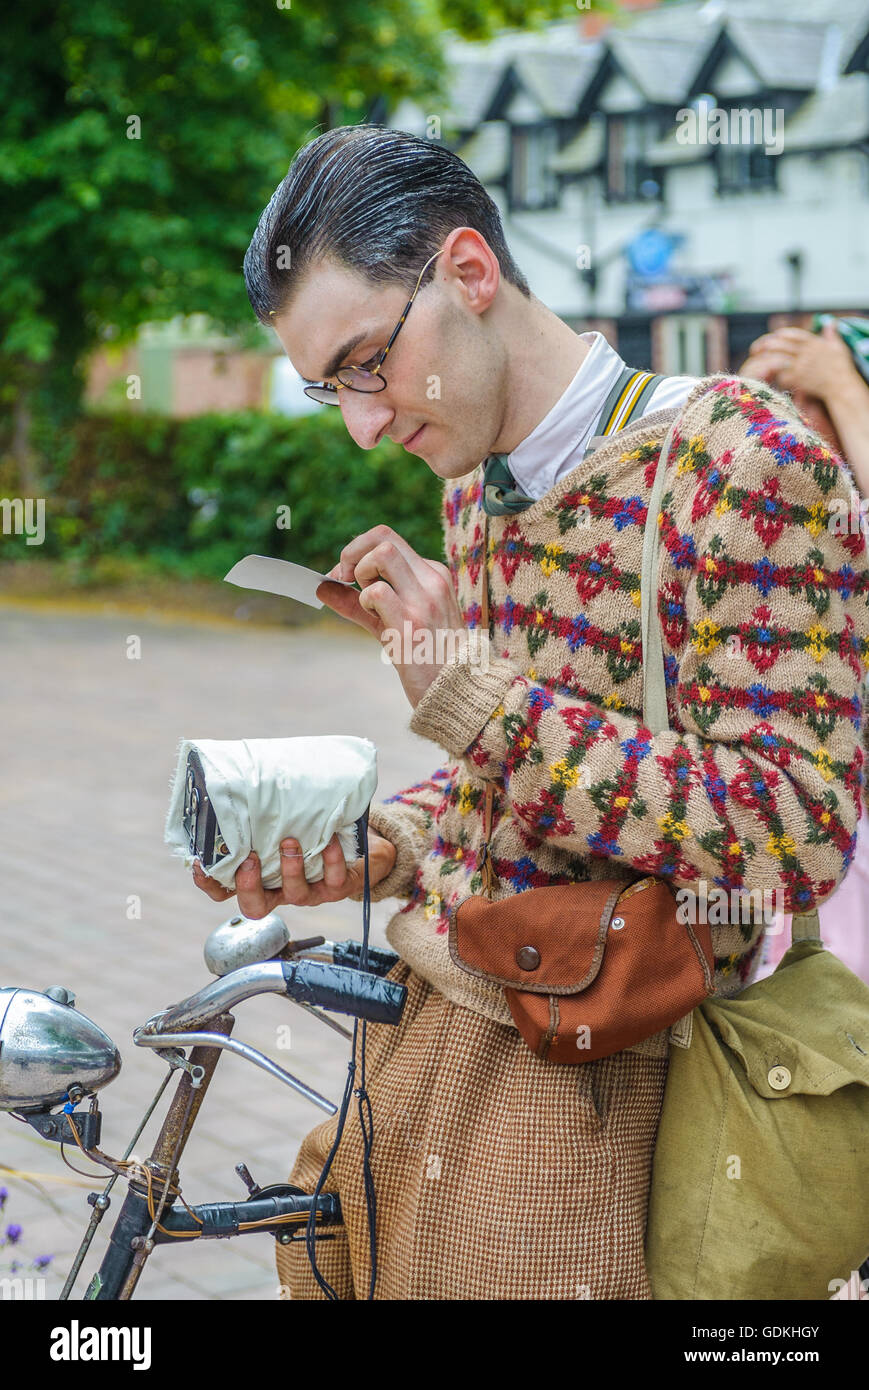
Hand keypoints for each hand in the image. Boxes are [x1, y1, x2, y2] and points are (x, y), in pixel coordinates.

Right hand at [192, 828, 396, 919]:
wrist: (359, 847)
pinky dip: (330, 860)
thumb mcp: (282, 821)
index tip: (201, 863)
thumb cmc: (311, 830)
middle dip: (248, 886)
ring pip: (294, 894)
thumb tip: (239, 774)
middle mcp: (279, 889)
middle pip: (254, 906)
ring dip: (290, 868)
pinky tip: (328, 840)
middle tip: (250, 860)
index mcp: (259, 876)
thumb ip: (261, 811)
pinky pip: (333, 879)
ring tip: (290, 841)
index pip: (224, 889)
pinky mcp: (337, 888)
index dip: (209, 882)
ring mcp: (309, 892)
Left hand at [315, 523, 468, 707]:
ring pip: (382, 553)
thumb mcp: (397, 620)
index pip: (388, 539)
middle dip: (352, 553)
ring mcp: (423, 601)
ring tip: (364, 600)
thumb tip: (323, 588)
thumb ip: (360, 602)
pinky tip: (372, 619)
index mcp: (432, 575)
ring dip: (360, 572)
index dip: (357, 551)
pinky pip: (377, 593)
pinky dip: (363, 601)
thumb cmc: (428, 657)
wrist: (457, 691)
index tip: (343, 575)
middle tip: (344, 579)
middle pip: (383, 536)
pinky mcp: (411, 625)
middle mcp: (431, 581)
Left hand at [740, 321, 857, 406]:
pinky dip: (773, 376)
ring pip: (777, 359)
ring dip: (765, 360)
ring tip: (756, 362)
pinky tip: (766, 377)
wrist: (842, 386)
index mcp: (813, 342)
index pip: (791, 334)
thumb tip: (831, 322)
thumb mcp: (838, 346)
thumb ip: (831, 334)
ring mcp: (801, 365)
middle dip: (765, 345)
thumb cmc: (841, 367)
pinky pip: (781, 376)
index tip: (771, 337)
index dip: (778, 334)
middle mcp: (805, 352)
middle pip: (779, 345)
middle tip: (755, 349)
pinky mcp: (799, 379)